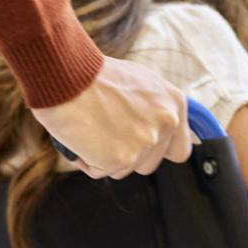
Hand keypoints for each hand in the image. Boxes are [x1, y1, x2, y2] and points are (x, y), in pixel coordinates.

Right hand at [31, 56, 191, 178]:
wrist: (68, 75)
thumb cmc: (95, 76)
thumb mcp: (139, 83)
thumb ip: (154, 110)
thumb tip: (154, 130)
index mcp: (174, 104)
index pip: (179, 150)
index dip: (158, 151)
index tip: (143, 148)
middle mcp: (166, 124)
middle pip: (150, 164)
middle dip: (128, 155)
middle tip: (107, 132)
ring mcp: (145, 143)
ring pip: (125, 170)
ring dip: (106, 157)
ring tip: (92, 128)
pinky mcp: (121, 159)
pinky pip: (100, 171)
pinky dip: (87, 160)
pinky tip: (81, 136)